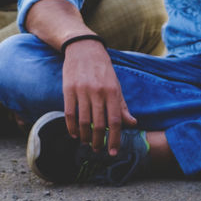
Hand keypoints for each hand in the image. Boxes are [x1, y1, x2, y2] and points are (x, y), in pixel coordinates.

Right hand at [61, 38, 135, 154]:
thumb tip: (132, 123)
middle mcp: (98, 92)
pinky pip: (69, 113)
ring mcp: (82, 91)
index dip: (115, 139)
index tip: (114, 152)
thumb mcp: (116, 85)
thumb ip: (122, 106)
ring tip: (87, 143)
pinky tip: (75, 134)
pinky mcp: (68, 90)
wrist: (84, 49)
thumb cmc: (103, 70)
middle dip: (99, 142)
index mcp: (113, 92)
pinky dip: (71, 127)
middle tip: (98, 150)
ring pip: (83, 121)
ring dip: (85, 137)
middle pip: (99, 124)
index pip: (115, 121)